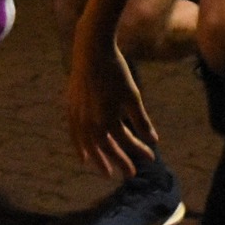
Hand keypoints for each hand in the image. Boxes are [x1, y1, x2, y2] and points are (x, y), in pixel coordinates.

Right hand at [64, 32, 158, 178]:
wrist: (91, 50)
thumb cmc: (115, 70)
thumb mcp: (132, 95)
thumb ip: (141, 120)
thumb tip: (153, 140)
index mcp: (107, 119)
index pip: (126, 142)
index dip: (139, 151)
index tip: (151, 157)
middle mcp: (90, 122)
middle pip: (106, 148)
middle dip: (119, 161)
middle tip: (130, 174)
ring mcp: (78, 116)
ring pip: (88, 144)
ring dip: (99, 159)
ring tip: (106, 171)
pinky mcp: (71, 108)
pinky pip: (74, 133)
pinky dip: (79, 146)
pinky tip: (83, 156)